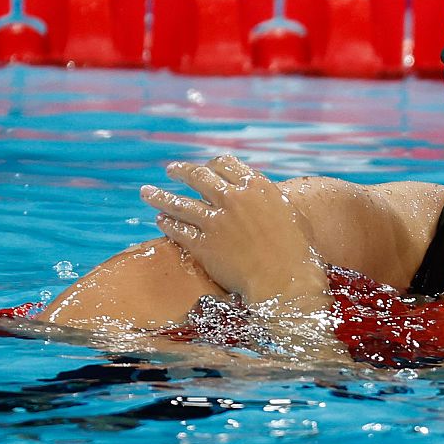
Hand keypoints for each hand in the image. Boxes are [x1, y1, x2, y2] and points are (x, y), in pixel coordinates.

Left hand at [144, 155, 330, 308]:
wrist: (285, 280)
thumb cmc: (297, 249)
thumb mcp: (289, 212)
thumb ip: (269, 199)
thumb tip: (260, 196)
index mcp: (256, 186)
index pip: (226, 164)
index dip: (212, 164)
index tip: (205, 167)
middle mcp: (233, 198)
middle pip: (198, 176)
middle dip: (182, 171)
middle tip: (171, 170)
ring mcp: (216, 221)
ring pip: (180, 202)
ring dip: (160, 195)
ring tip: (147, 192)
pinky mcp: (204, 245)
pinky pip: (178, 230)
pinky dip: (167, 223)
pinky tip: (161, 220)